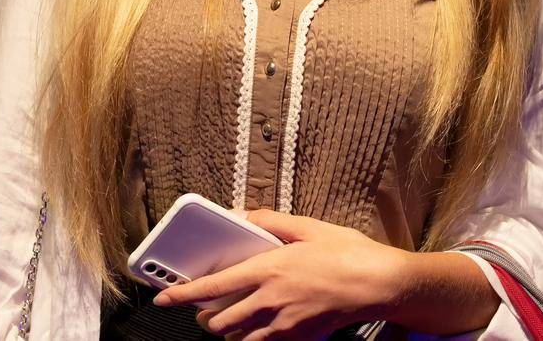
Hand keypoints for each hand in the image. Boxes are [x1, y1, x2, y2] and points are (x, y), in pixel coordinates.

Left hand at [151, 208, 406, 340]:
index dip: (182, 295)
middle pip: (219, 322)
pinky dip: (253, 339)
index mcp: (268, 270)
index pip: (212, 287)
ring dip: (226, 331)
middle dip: (204, 317)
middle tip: (203, 308)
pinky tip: (259, 328)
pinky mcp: (298, 339)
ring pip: (238, 339)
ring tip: (226, 320)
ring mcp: (284, 325)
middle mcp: (270, 302)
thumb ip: (270, 221)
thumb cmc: (347, 254)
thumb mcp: (307, 227)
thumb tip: (241, 214)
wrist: (379, 286)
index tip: (162, 299)